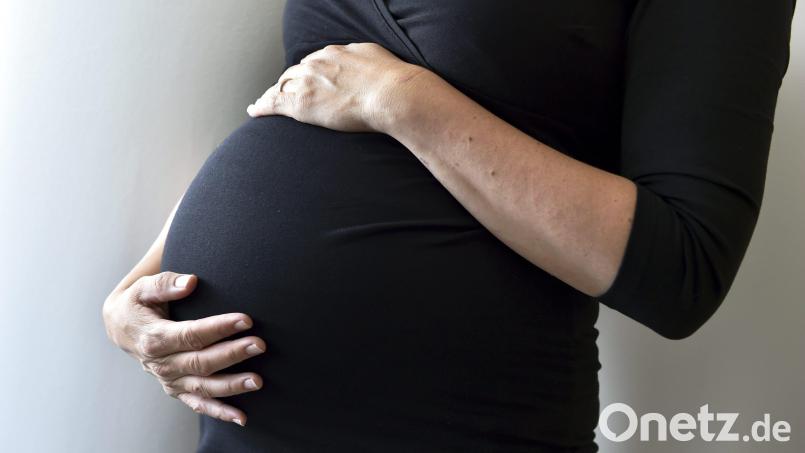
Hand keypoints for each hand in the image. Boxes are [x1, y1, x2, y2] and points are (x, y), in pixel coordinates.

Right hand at [102, 271, 266, 425]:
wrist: (121, 327)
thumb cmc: (137, 303)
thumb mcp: (142, 288)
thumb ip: (165, 283)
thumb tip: (190, 281)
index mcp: (154, 338)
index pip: (191, 335)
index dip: (219, 328)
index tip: (246, 320)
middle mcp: (161, 363)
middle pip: (201, 362)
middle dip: (232, 354)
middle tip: (260, 344)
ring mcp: (169, 379)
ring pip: (203, 386)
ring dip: (232, 385)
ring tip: (258, 380)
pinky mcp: (176, 388)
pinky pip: (198, 404)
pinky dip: (219, 412)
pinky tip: (241, 417)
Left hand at [246, 42, 428, 132]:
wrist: (391, 94)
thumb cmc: (392, 81)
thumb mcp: (376, 59)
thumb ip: (362, 60)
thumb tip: (361, 64)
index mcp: (334, 53)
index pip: (313, 63)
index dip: (308, 73)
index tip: (306, 79)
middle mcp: (317, 64)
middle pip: (294, 73)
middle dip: (288, 82)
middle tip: (283, 92)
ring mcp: (307, 82)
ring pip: (282, 86)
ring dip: (273, 94)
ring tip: (264, 103)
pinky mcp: (302, 103)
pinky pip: (274, 103)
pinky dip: (262, 106)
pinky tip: (254, 111)